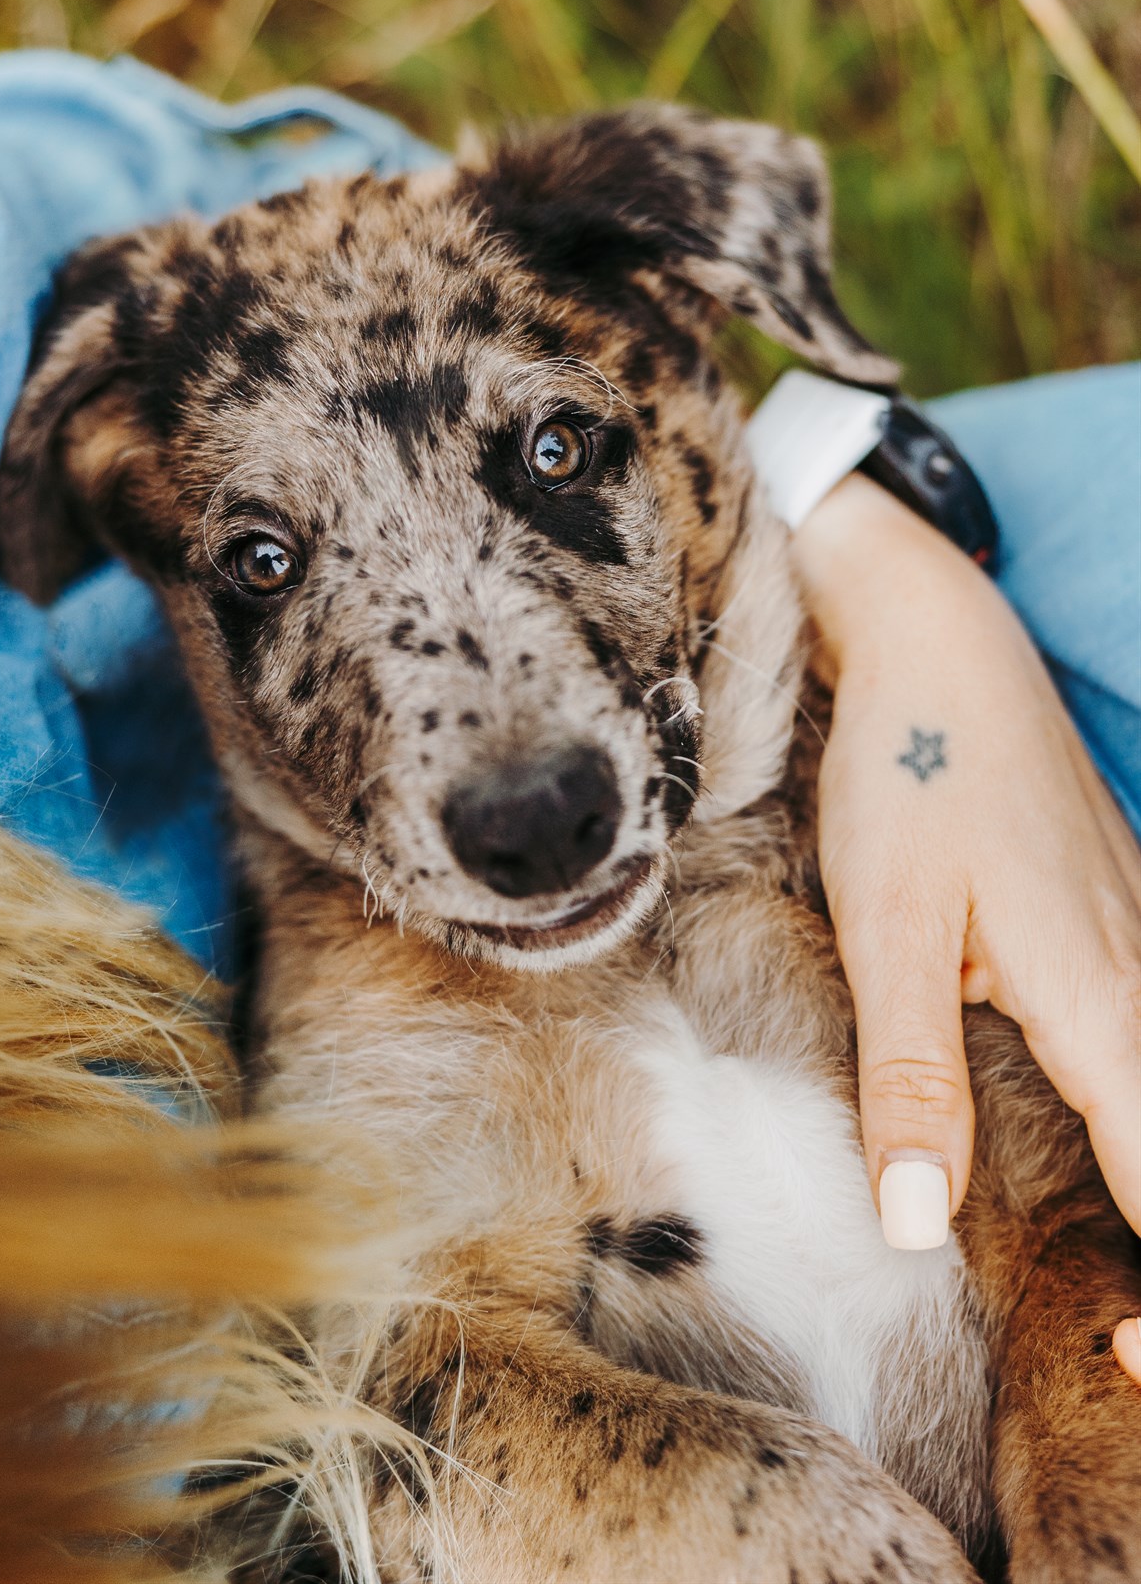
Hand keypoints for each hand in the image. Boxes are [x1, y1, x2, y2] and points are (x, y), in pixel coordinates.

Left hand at [792, 476, 1140, 1382]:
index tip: (1118, 1366)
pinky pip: (1138, 1038)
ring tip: (1097, 1284)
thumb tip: (921, 1226)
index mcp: (1102, 1003)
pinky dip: (1123, 1108)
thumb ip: (911, 1076)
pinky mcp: (1115, 922)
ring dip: (1134, 1182)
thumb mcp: (889, 926)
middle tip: (1107, 1344)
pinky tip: (1080, 1140)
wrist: (939, 639)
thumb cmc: (909, 770)